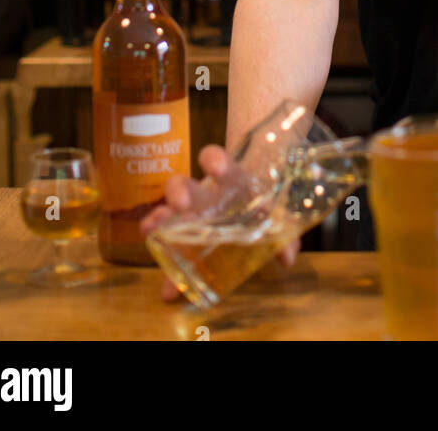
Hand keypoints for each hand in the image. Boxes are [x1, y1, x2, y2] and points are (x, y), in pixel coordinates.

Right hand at [140, 144, 300, 300]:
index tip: (213, 165)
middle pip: (186, 185)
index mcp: (229, 180)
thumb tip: (287, 256)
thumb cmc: (260, 203)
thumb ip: (285, 232)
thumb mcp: (276, 215)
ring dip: (161, 218)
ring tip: (150, 229)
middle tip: (179, 204)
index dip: (214, 159)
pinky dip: (167, 263)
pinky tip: (163, 279)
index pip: (217, 159)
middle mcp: (205, 194)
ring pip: (169, 212)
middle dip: (179, 191)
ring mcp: (190, 214)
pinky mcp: (184, 237)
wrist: (249, 207)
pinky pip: (171, 245)